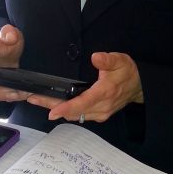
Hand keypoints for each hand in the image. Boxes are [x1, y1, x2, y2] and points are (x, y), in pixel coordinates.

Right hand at [0, 24, 26, 101]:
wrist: (6, 49)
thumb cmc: (6, 41)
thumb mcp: (11, 33)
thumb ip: (9, 32)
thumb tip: (9, 36)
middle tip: (15, 92)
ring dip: (8, 96)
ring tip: (24, 93)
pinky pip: (0, 96)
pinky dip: (11, 97)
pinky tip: (24, 94)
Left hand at [27, 51, 143, 122]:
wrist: (140, 86)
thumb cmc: (128, 72)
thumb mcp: (120, 61)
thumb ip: (108, 60)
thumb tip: (96, 57)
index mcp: (104, 93)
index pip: (82, 104)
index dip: (65, 108)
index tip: (51, 112)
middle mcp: (100, 107)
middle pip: (73, 112)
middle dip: (52, 106)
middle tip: (32, 98)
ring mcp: (99, 113)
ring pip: (74, 115)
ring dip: (57, 109)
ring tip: (38, 100)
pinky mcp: (98, 114)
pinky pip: (79, 115)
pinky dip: (66, 111)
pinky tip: (54, 105)